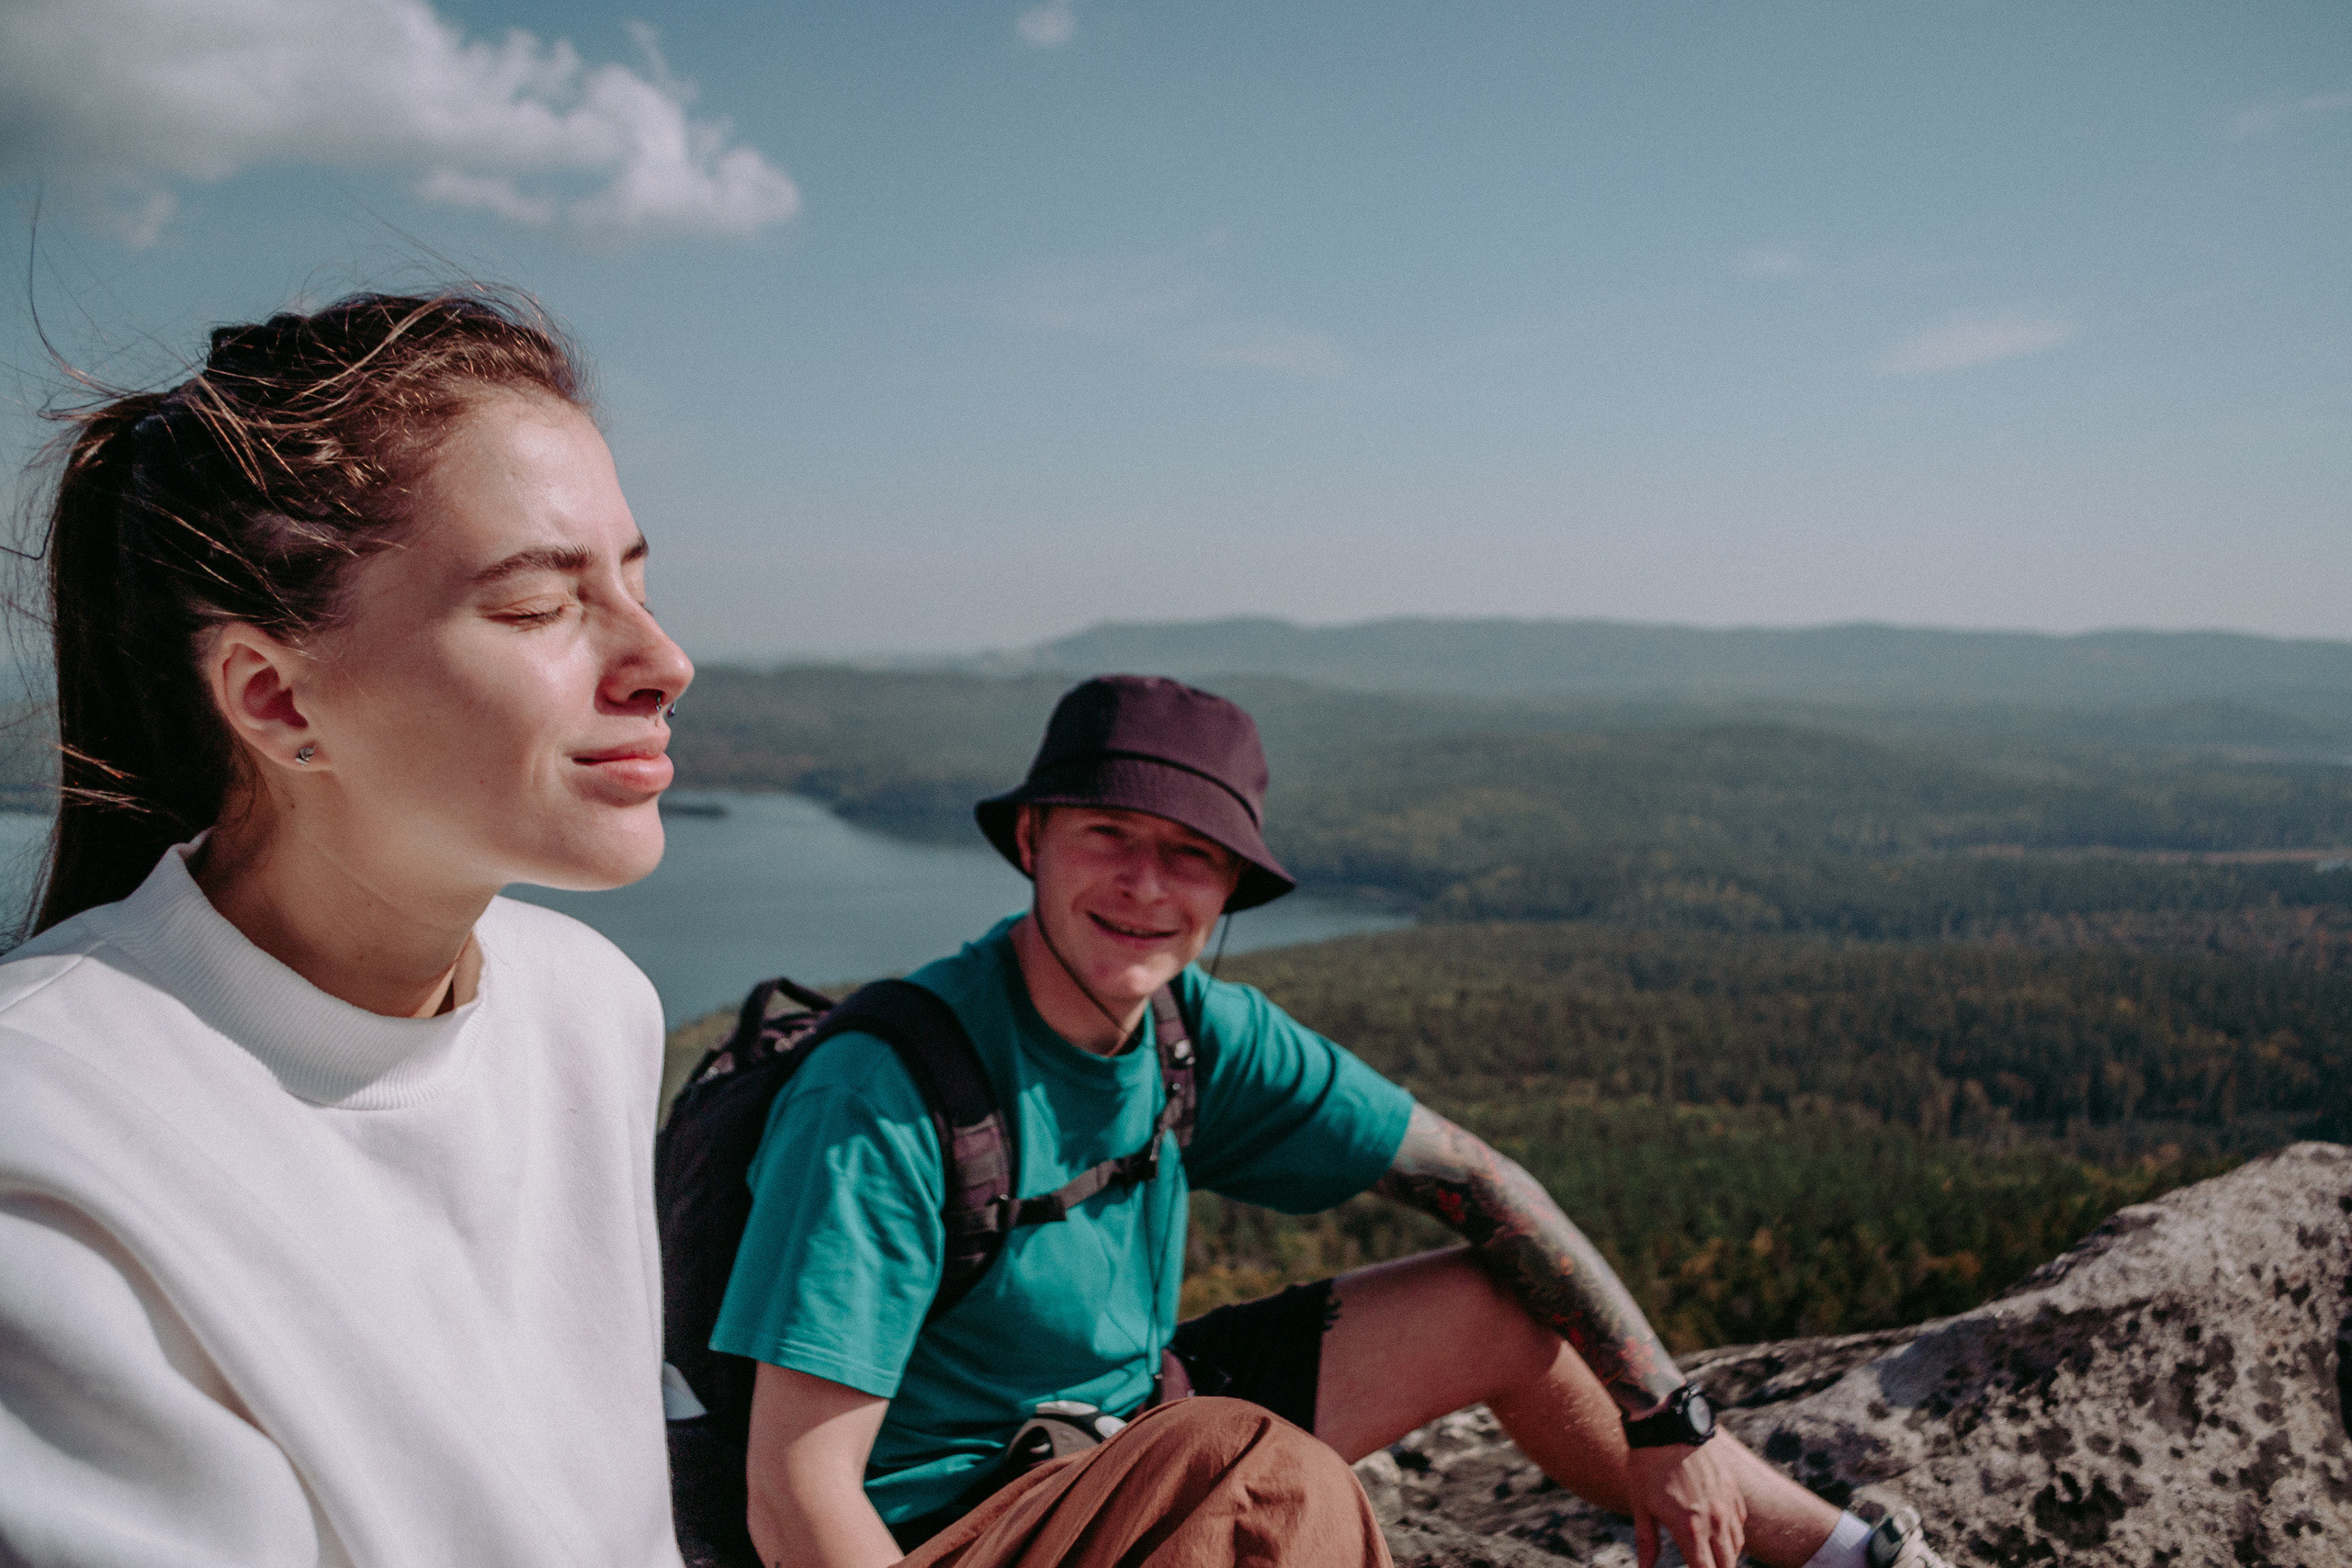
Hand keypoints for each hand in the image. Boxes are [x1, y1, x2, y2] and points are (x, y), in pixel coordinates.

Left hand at [1627, 1440, 1748, 1567]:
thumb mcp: (1640, 1505)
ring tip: (1711, 1558)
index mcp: (1690, 1528)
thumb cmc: (1648, 1464)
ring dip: (1727, 1556)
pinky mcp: (1732, 1487)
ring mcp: (1727, 1503)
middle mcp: (1715, 1519)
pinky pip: (1740, 1521)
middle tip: (1702, 1566)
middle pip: (1727, 1563)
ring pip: (1737, 1544)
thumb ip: (1646, 1542)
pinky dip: (1733, 1534)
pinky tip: (1721, 1533)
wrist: (1668, 1423)